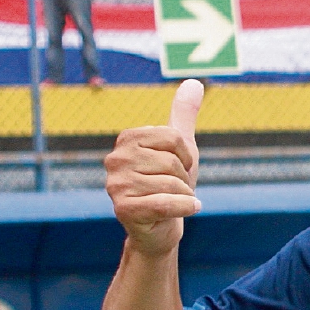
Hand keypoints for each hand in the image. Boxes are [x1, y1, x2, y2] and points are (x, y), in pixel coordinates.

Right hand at [104, 79, 203, 257]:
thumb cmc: (169, 184)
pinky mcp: (123, 210)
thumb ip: (183, 114)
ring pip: (173, 185)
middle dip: (184, 180)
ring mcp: (115, 185)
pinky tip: (189, 210)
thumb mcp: (181, 147)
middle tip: (173, 190)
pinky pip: (168, 203)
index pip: (174, 138)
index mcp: (127, 139)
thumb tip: (194, 81)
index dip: (186, 157)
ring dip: (184, 196)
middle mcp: (115, 159)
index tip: (179, 169)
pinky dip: (186, 208)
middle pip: (173, 162)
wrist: (161, 227)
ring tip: (172, 202)